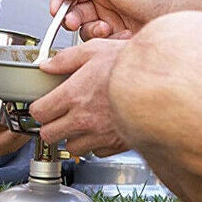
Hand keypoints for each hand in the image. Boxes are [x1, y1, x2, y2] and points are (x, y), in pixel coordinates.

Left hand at [29, 39, 127, 155]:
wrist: (162, 83)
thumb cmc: (130, 64)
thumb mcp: (94, 50)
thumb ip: (65, 59)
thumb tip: (46, 66)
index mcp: (73, 95)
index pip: (40, 112)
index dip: (39, 108)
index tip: (44, 104)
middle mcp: (84, 119)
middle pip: (49, 136)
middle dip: (51, 126)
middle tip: (59, 116)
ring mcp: (100, 135)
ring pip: (72, 147)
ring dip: (73, 136)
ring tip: (82, 122)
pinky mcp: (116, 145)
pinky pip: (97, 151)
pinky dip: (96, 143)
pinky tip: (102, 127)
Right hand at [51, 0, 176, 39]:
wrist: (176, 16)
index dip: (62, 1)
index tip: (57, 9)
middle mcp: (107, 4)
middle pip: (76, 13)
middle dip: (73, 18)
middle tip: (74, 22)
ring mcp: (112, 23)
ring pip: (86, 31)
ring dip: (92, 30)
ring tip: (106, 28)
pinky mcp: (118, 41)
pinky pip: (100, 45)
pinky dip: (106, 40)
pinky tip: (119, 35)